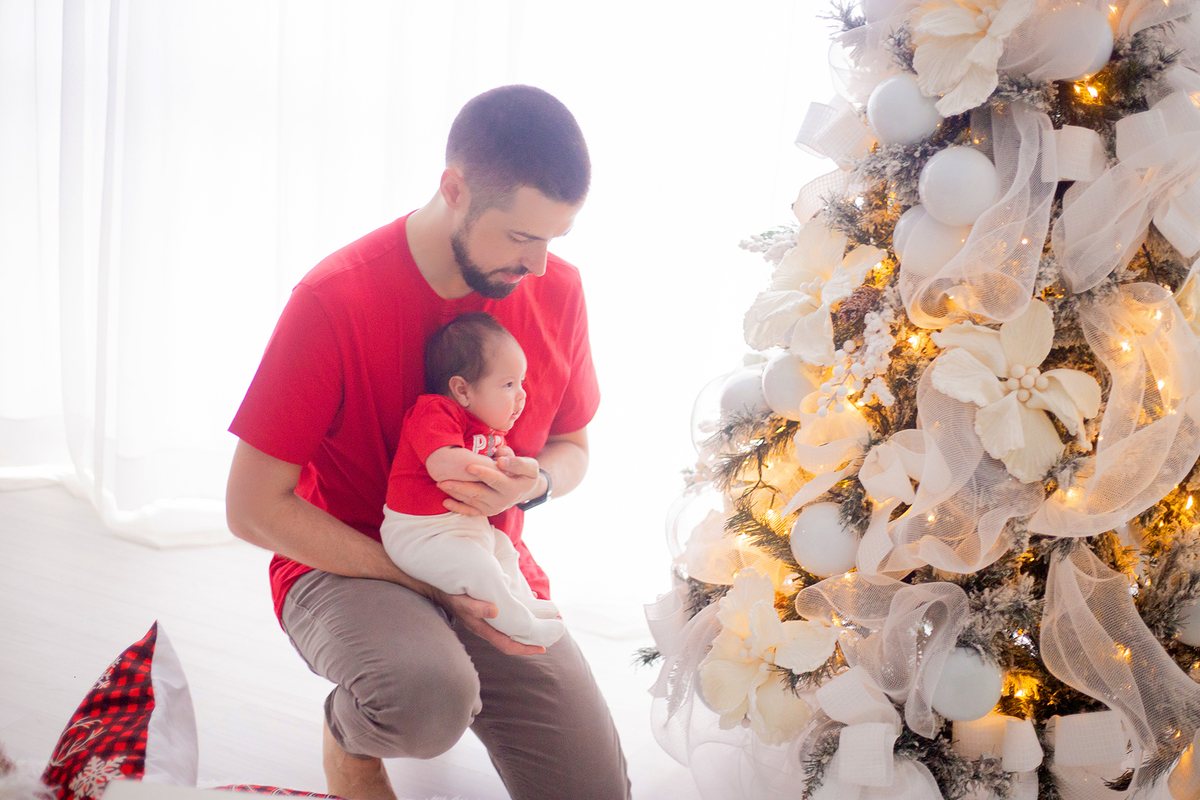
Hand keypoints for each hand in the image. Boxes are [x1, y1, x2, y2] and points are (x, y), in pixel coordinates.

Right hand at [430, 588, 545, 655]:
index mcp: (483, 628)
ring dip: (528, 623)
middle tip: (551, 633)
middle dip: (532, 637)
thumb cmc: (450, 596)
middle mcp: (488, 626)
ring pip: (512, 626)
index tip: (542, 648)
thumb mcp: (461, 601)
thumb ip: (475, 607)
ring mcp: (487, 619)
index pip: (507, 645)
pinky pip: (509, 612)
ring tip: (545, 617)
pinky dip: (520, 608)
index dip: (525, 649)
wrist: (437, 588)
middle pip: (513, 638)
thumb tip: (494, 610)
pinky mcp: (487, 608)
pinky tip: (529, 598)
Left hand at [437, 454, 539, 516]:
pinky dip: (458, 508)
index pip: (496, 480)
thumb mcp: (529, 465)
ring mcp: (493, 508)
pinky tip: (446, 502)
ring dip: (456, 494)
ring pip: (472, 501)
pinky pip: (471, 512)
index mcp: (513, 488)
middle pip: (479, 493)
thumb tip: (500, 459)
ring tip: (441, 485)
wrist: (525, 489)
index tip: (469, 466)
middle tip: (444, 480)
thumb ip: (517, 461)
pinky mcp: (486, 512)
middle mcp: (503, 501)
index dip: (483, 473)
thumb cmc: (524, 472)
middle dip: (461, 486)